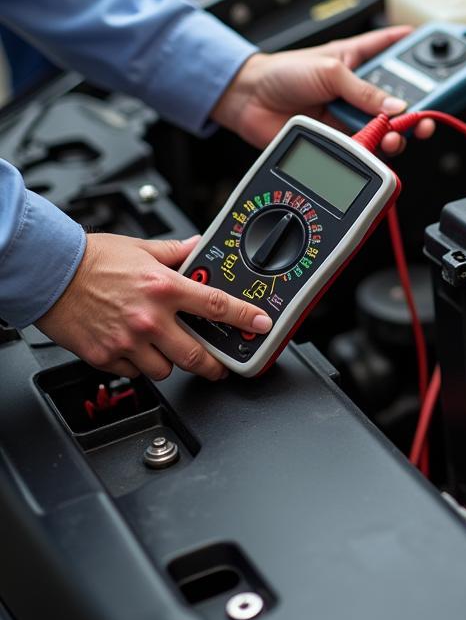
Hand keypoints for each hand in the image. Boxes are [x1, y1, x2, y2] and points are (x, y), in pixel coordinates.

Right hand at [36, 235, 272, 381]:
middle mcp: (150, 318)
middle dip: (215, 366)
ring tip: (166, 348)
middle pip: (196, 356)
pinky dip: (140, 365)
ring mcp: (127, 342)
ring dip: (171, 363)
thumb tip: (197, 247)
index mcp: (164, 288)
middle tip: (221, 367)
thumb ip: (176, 252)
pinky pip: (135, 372)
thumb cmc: (92, 259)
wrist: (49, 273)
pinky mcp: (106, 357)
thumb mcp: (142, 248)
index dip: (245, 318)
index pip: (216, 306)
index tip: (261, 325)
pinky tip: (135, 349)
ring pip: (166, 370)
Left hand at [210, 27, 435, 152]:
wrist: (247, 100)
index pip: (394, 48)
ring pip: (386, 128)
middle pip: (400, 98)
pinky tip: (375, 146)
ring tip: (397, 135)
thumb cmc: (281, 72)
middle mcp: (358, 89)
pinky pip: (366, 148)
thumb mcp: (330, 71)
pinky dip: (373, 150)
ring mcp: (350, 115)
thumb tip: (397, 108)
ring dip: (396, 134)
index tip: (443, 51)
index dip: (418, 48)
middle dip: (418, 106)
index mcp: (358, 59)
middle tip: (428, 114)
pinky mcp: (340, 139)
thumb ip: (365, 91)